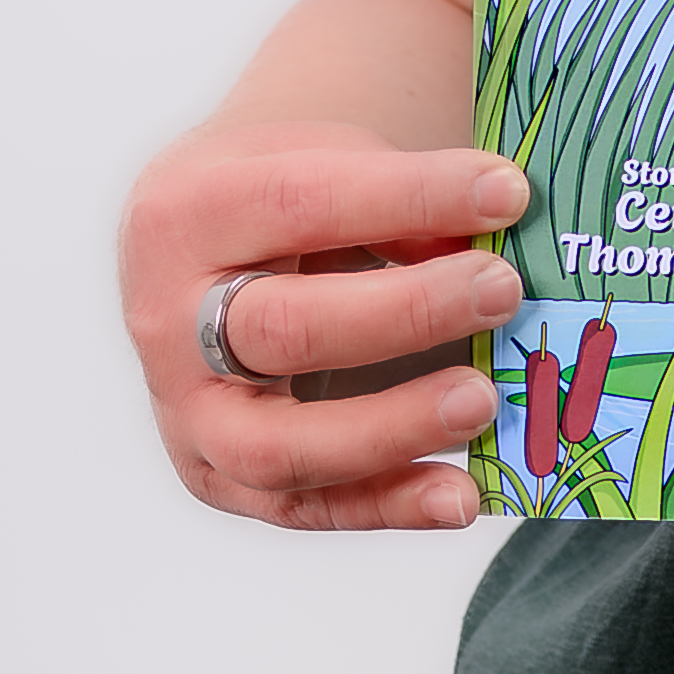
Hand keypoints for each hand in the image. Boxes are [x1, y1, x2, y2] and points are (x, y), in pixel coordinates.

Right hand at [121, 123, 526, 531]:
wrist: (191, 261)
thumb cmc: (273, 207)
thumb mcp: (320, 165)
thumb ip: (396, 205)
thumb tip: (483, 248)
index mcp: (186, 214)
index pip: (302, 204)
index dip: (411, 197)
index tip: (506, 193)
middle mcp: (167, 320)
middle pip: (286, 330)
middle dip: (407, 313)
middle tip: (502, 290)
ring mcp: (186, 411)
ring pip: (281, 446)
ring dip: (393, 427)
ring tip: (482, 401)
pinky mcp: (216, 477)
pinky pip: (303, 509)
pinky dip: (388, 507)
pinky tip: (460, 496)